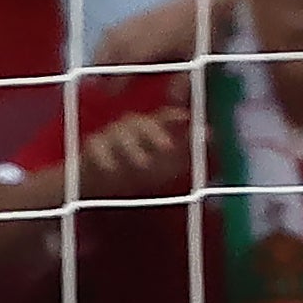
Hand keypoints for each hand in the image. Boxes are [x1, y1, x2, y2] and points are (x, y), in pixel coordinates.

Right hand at [76, 106, 191, 193]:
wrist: (103, 185)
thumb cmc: (141, 171)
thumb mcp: (169, 163)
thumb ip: (187, 147)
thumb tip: (210, 132)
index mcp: (152, 128)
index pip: (163, 117)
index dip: (173, 116)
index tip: (184, 118)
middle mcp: (130, 127)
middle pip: (140, 122)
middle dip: (154, 133)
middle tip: (167, 148)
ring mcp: (109, 136)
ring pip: (119, 133)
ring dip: (132, 147)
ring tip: (143, 164)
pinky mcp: (92, 147)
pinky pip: (96, 147)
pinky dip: (103, 157)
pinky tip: (111, 169)